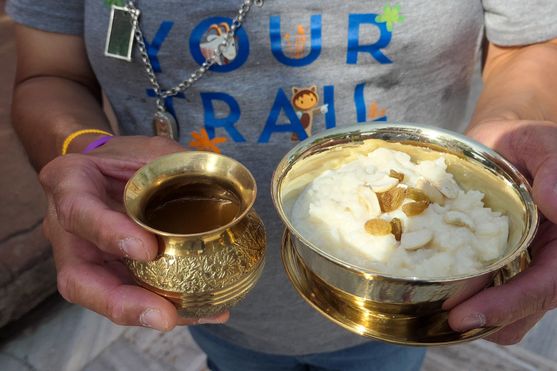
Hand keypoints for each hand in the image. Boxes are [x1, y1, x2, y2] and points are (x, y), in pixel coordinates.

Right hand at [39, 136, 228, 330]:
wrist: (111, 169)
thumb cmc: (126, 157)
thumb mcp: (148, 148)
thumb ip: (176, 163)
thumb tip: (223, 185)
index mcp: (70, 184)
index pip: (79, 211)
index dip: (109, 234)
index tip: (148, 250)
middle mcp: (68, 229)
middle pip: (78, 279)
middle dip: (120, 303)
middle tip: (164, 316)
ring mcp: (85, 257)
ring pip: (104, 298)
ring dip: (148, 313)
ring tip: (193, 315)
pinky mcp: (108, 274)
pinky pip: (131, 296)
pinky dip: (167, 307)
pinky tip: (205, 310)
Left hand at [448, 120, 556, 343]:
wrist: (498, 148)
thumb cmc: (520, 144)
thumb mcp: (537, 142)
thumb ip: (554, 165)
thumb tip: (555, 201)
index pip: (549, 282)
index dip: (513, 303)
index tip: (469, 313)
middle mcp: (551, 257)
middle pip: (530, 304)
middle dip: (492, 319)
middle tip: (448, 321)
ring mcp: (529, 265)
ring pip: (515, 311)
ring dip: (483, 320)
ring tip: (443, 317)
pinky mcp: (505, 267)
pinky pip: (493, 294)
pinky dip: (473, 302)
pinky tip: (445, 297)